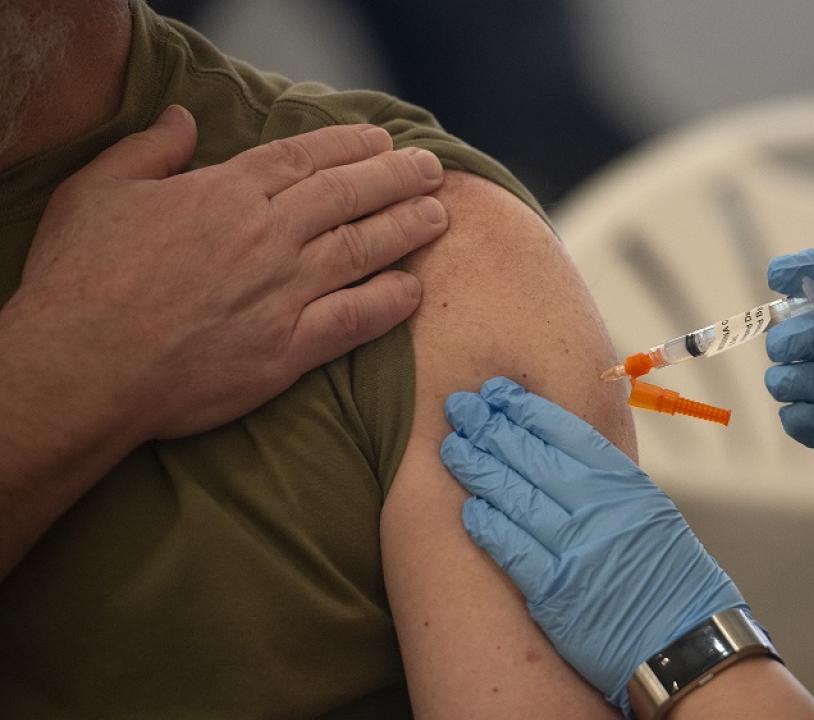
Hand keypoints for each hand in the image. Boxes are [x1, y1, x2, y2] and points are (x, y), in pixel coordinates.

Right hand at [7, 104, 447, 440]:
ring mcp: (282, 294)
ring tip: (440, 216)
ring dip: (407, 229)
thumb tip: (183, 118)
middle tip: (432, 170)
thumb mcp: (97, 191)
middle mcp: (266, 237)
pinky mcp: (287, 351)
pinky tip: (415, 291)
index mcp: (225, 194)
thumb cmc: (81, 279)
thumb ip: (148, 149)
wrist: (81, 367)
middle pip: (348, 196)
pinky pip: (354, 321)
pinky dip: (389, 304)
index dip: (349, 146)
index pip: (304, 159)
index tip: (381, 141)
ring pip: (363, 250)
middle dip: (397, 178)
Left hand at [440, 377, 746, 713]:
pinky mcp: (555, 592)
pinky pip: (513, 549)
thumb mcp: (651, 510)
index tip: (497, 394)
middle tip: (460, 408)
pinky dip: (488, 526)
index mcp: (623, 484)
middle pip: (531, 457)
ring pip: (514, 496)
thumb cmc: (672, 577)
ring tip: (453, 448)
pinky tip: (468, 507)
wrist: (687, 639)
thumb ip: (609, 481)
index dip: (524, 409)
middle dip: (490, 428)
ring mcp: (575, 549)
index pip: (565, 432)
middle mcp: (598, 509)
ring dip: (478, 469)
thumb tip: (563, 450)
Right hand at [764, 235, 813, 525]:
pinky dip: (800, 418)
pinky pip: (807, 422)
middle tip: (790, 344)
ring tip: (802, 383)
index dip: (805, 274)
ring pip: (798, 376)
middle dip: (795, 334)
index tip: (778, 274)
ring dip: (792, 376)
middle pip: (808, 332)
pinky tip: (810, 416)